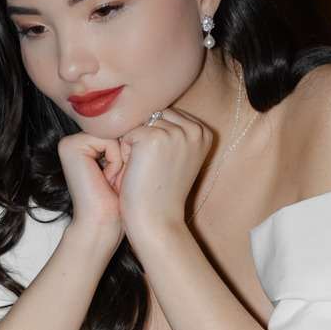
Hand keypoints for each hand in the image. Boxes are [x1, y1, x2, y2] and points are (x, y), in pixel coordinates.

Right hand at [57, 131, 128, 251]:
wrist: (104, 225)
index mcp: (89, 143)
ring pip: (116, 134)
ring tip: (113, 181)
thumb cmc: (121, 202)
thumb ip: (132, 139)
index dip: (134, 151)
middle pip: (119, 130)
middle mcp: (77, 140)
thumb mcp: (130, 165)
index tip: (126, 176)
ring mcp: (70, 142)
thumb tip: (154, 113)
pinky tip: (106, 179)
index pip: (123, 131)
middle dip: (129, 153)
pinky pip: (109, 140)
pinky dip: (115, 160)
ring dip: (123, 158)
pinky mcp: (70, 146)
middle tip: (121, 179)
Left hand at [118, 107, 210, 246]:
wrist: (157, 219)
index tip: (164, 166)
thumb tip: (157, 110)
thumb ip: (176, 131)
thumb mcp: (179, 156)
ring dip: (135, 145)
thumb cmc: (162, 191)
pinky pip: (128, 134)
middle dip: (146, 139)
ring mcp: (176, 132)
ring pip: (141, 124)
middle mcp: (195, 129)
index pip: (167, 116)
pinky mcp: (154, 138)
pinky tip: (138, 172)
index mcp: (204, 132)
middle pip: (155, 116)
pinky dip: (126, 153)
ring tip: (147, 170)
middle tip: (154, 169)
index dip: (157, 139)